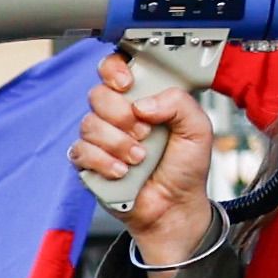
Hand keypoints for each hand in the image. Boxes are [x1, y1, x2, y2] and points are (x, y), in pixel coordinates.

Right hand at [74, 50, 217, 265]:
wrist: (175, 207)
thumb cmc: (185, 168)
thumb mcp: (198, 130)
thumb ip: (179, 104)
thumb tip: (142, 104)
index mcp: (142, 100)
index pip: (114, 69)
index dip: (114, 70)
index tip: (127, 84)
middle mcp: (118, 116)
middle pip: (98, 95)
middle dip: (122, 115)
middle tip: (145, 133)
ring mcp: (101, 139)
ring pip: (89, 124)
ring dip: (118, 143)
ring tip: (139, 158)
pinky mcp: (88, 162)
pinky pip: (80, 151)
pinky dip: (103, 162)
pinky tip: (122, 171)